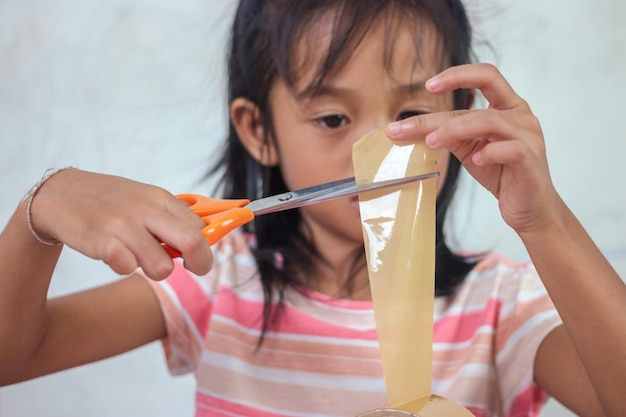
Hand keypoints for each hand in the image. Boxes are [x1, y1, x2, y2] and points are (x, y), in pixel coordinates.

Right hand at [30, 169, 212, 278]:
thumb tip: (204, 237)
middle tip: (193, 269)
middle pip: (192, 242)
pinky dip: (125, 268)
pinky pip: (127, 268)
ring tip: (141, 258)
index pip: (201, 226)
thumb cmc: (111, 201)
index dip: (206, 247)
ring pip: (161, 267)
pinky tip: (117, 256)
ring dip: (155, 270)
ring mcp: (123, 225)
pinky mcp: (100, 241)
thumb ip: (172, 217)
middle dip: (201, 263)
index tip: (200, 256)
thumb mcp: (146, 199)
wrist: (61, 194)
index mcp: (160, 198)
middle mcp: (146, 210)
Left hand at [387, 63, 561, 234]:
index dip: (457, 75)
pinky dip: (490, 152)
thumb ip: (449, 134)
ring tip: (432, 142)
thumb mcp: (469, 149)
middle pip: (483, 98)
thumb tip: (414, 127)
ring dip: (456, 129)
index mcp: (508, 107)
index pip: (486, 76)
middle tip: (409, 126)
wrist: (529, 207)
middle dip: (443, 111)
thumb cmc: (501, 173)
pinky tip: (476, 159)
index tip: (428, 85)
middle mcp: (521, 116)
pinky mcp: (531, 161)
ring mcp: (529, 137)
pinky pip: (511, 149)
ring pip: (492, 121)